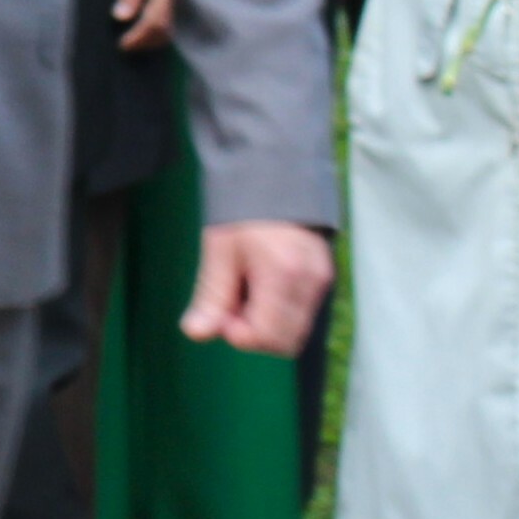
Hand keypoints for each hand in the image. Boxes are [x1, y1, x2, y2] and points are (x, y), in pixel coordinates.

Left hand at [179, 218, 334, 353]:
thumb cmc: (243, 210)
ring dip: (267, 325)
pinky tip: (262, 288)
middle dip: (254, 334)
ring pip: (296, 333)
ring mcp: (321, 280)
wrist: (275, 176)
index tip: (221, 313)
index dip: (238, 335)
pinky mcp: (324, 278)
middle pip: (285, 342)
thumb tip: (195, 333)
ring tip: (246, 292)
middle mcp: (310, 281)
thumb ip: (210, 296)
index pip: (266, 335)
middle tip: (232, 303)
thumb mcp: (219, 250)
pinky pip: (302, 315)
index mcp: (283, 272)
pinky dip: (279, 313)